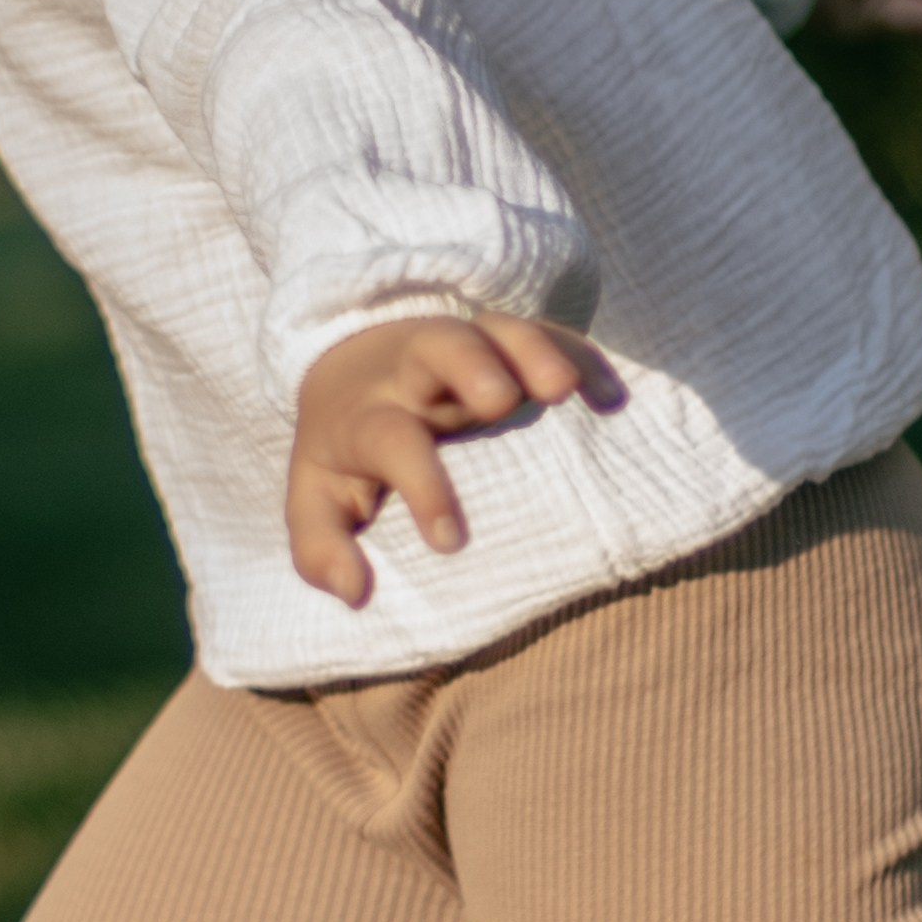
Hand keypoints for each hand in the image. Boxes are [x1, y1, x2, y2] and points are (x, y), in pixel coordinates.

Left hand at [287, 314, 625, 608]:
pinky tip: (606, 394)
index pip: (391, 440)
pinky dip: (577, 356)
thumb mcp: (315, 499)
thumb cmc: (344, 450)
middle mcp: (414, 371)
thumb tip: (354, 592)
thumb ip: (320, 548)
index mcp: (367, 415)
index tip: (452, 540)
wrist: (350, 365)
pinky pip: (544, 335)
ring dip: (531, 350)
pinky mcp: (503, 343)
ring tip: (563, 387)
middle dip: (470, 366)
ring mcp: (464, 349)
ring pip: (494, 329)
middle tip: (500, 399)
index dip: (422, 486)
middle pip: (438, 347)